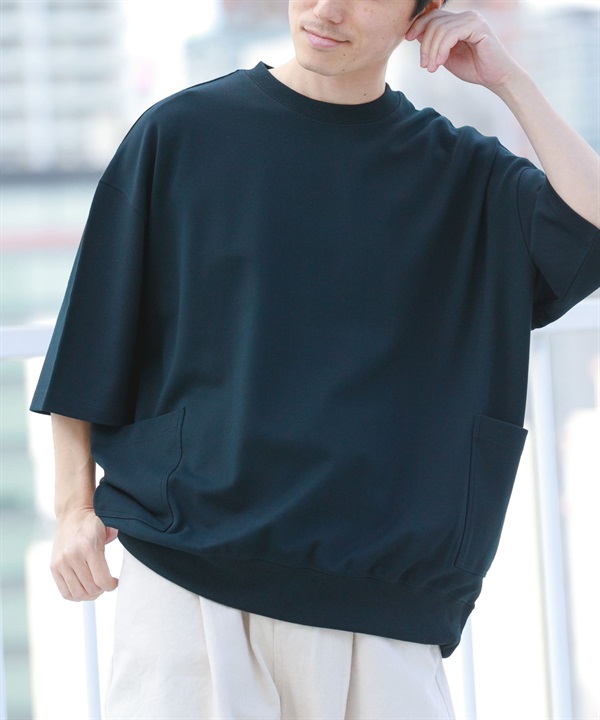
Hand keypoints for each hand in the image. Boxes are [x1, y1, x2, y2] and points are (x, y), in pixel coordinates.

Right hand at [51, 507, 118, 600]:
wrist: (72, 515)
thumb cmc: (94, 524)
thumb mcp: (108, 530)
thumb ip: (116, 546)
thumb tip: (120, 565)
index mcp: (88, 546)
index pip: (101, 580)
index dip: (111, 586)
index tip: (115, 582)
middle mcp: (72, 556)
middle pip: (90, 589)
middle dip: (102, 590)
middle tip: (106, 584)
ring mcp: (61, 563)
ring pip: (78, 594)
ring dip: (90, 595)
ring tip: (96, 587)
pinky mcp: (53, 568)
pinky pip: (65, 593)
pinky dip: (77, 596)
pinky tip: (85, 588)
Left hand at [405, 10, 521, 92]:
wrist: (496, 78)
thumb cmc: (473, 68)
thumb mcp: (446, 56)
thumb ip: (434, 45)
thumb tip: (414, 34)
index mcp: (458, 21)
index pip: (433, 16)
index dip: (418, 25)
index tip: (407, 39)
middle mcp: (465, 16)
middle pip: (434, 21)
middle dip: (424, 44)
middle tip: (425, 65)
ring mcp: (472, 19)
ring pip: (440, 29)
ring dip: (432, 51)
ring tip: (432, 68)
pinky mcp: (478, 27)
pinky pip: (451, 34)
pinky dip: (441, 49)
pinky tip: (441, 63)